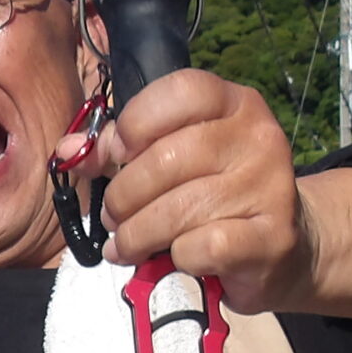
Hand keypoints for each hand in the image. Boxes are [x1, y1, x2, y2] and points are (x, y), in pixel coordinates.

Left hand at [91, 70, 311, 313]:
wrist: (281, 247)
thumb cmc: (213, 197)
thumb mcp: (170, 160)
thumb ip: (119, 150)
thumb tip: (70, 151)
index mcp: (234, 103)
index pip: (178, 92)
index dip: (135, 125)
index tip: (119, 156)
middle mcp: (258, 137)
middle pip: (166, 159)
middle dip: (124, 196)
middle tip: (114, 217)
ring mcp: (269, 185)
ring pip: (177, 209)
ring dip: (137, 235)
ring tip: (128, 244)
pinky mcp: (271, 237)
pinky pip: (199, 246)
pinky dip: (176, 258)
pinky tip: (174, 260)